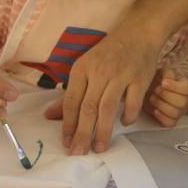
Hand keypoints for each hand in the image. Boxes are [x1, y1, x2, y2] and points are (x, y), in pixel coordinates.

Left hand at [43, 30, 160, 153]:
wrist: (138, 34)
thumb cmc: (108, 54)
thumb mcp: (85, 69)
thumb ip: (70, 95)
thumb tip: (48, 116)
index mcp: (82, 69)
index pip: (71, 101)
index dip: (67, 124)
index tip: (66, 143)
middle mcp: (99, 71)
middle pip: (88, 107)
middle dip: (82, 133)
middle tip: (78, 153)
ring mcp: (120, 75)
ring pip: (107, 107)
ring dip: (103, 131)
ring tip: (99, 148)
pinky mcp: (139, 79)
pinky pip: (132, 103)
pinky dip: (127, 116)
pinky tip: (123, 124)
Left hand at [143, 68, 187, 126]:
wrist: (151, 90)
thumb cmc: (158, 80)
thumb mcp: (163, 72)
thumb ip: (166, 73)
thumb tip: (166, 79)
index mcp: (185, 87)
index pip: (186, 89)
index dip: (175, 87)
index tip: (163, 82)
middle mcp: (184, 101)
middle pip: (181, 102)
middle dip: (166, 96)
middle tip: (155, 90)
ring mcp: (178, 112)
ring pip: (175, 113)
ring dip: (161, 105)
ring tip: (152, 98)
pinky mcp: (171, 120)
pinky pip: (169, 123)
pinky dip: (161, 117)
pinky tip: (155, 110)